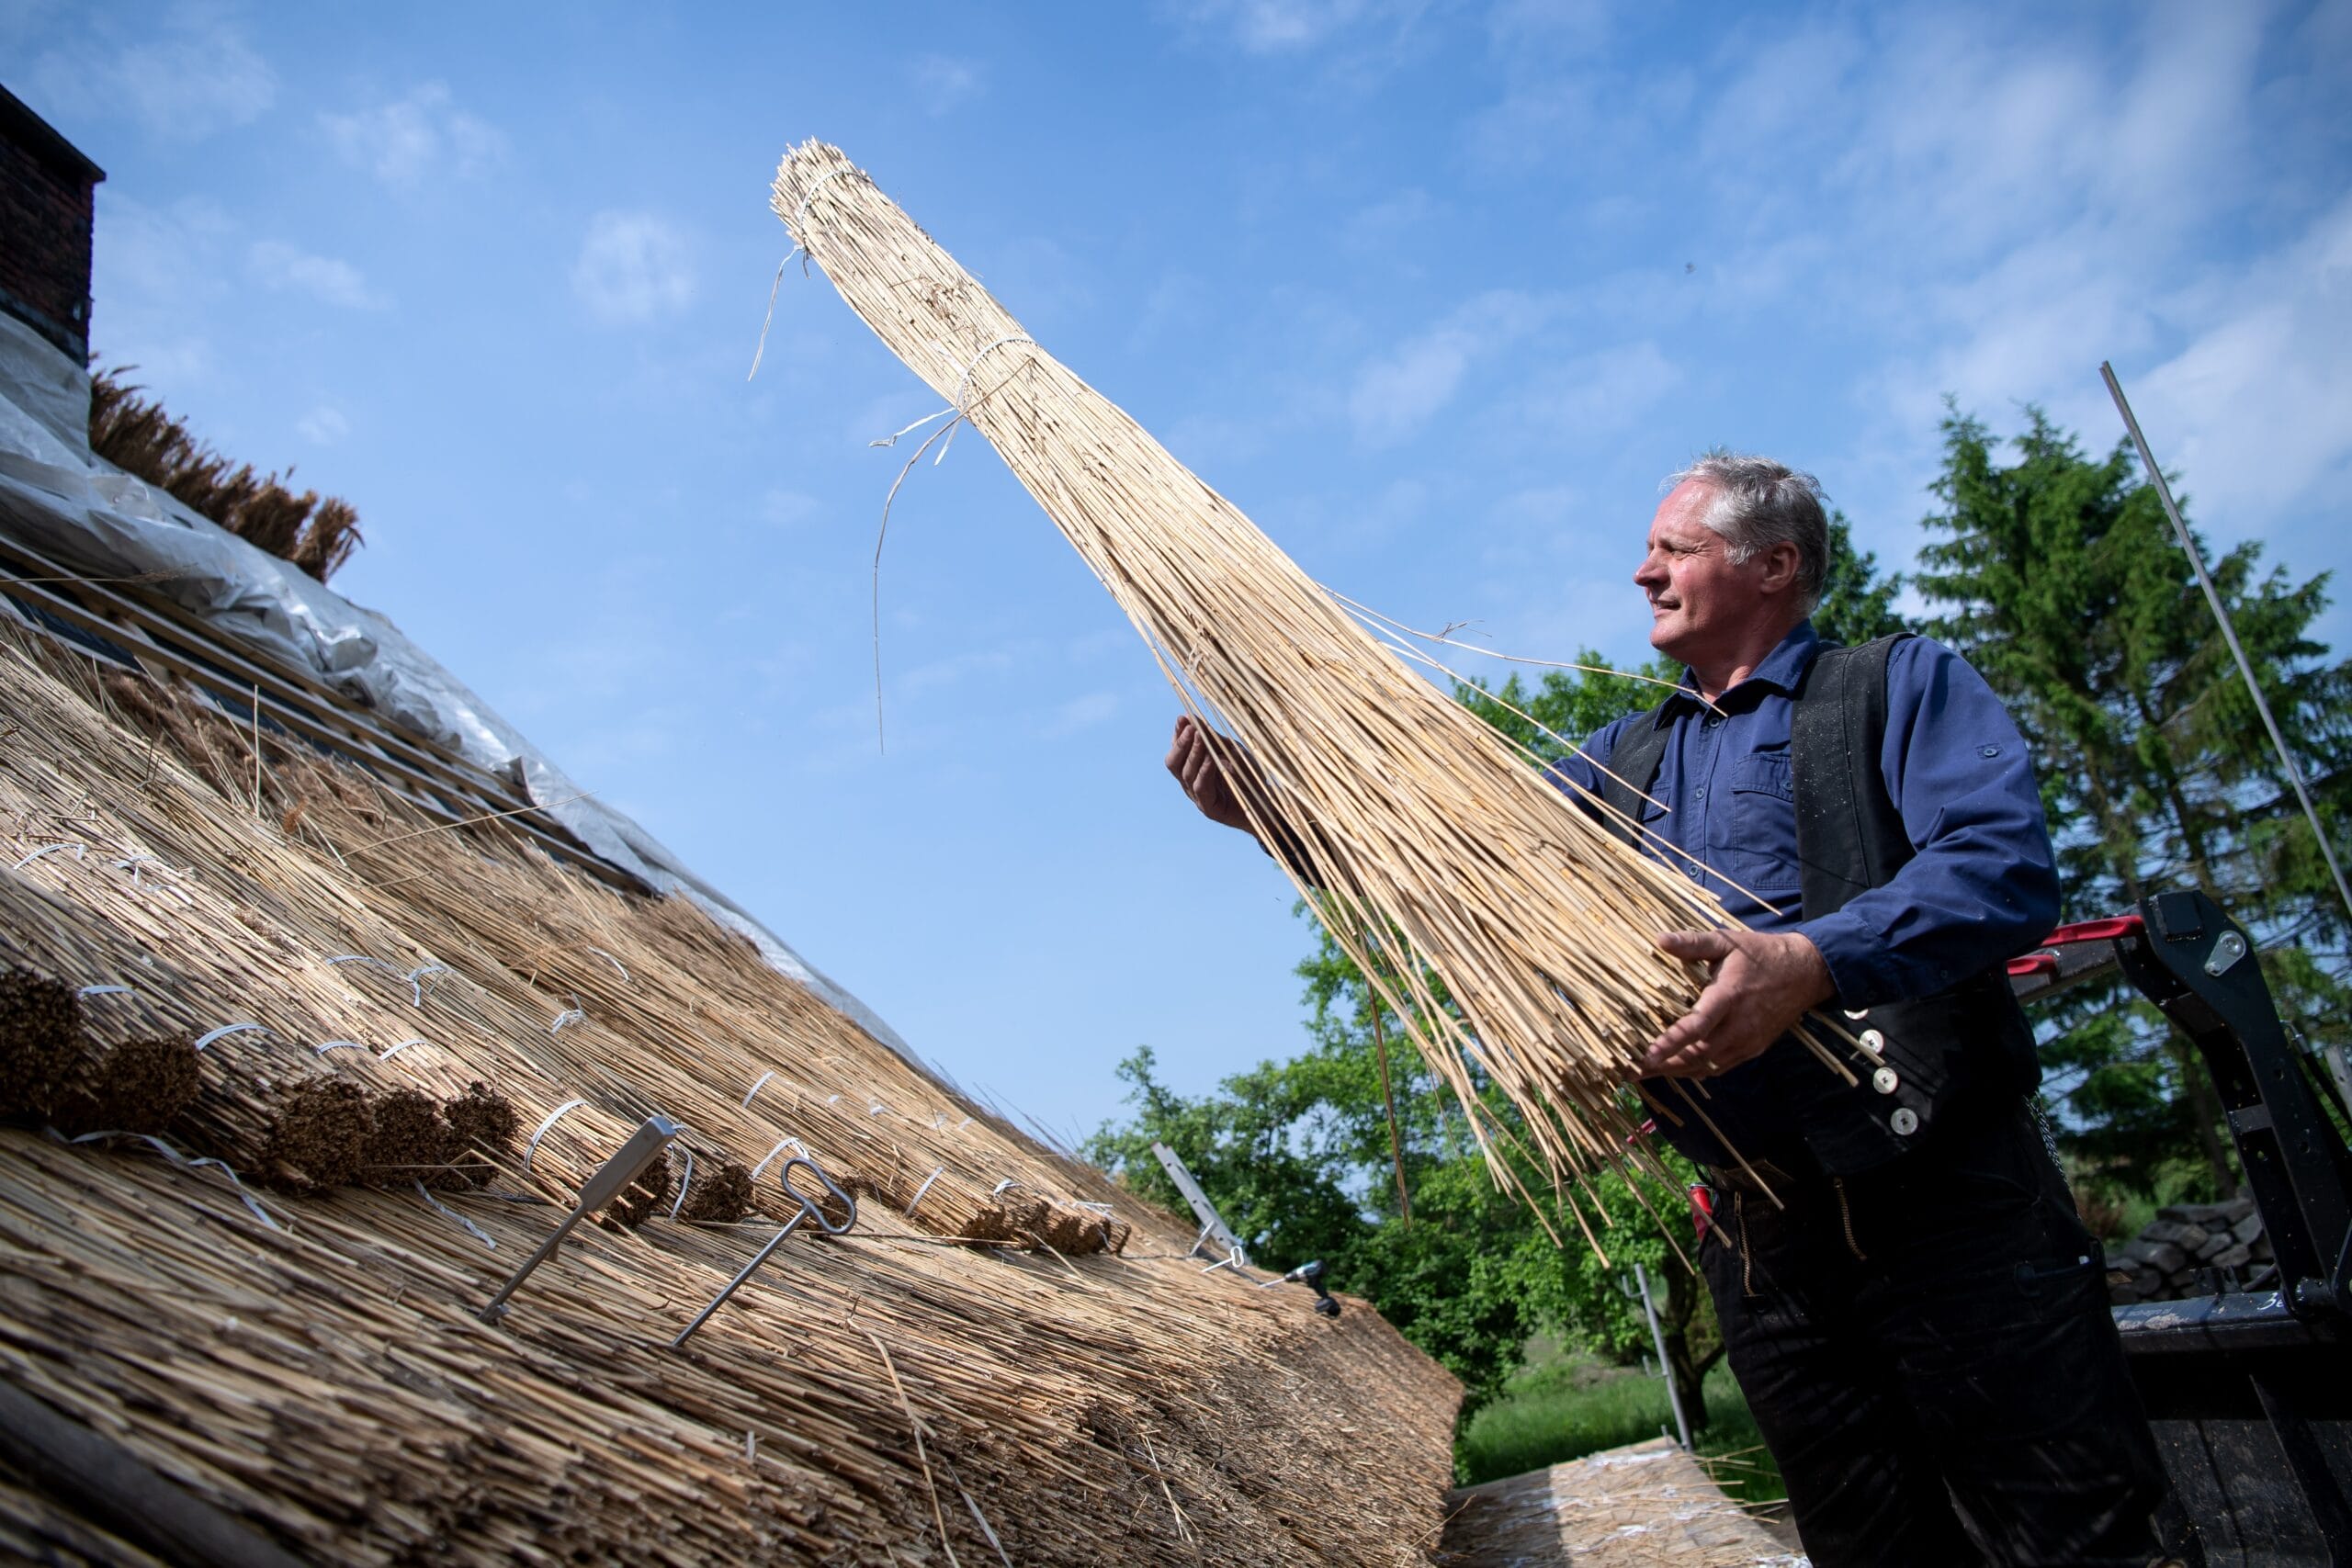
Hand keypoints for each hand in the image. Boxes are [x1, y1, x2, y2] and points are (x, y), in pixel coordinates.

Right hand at [1165, 715, 1263, 836]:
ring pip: (1186, 773)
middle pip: (1173, 763)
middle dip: (1180, 744)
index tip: (1183, 718)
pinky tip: (1210, 758)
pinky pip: (1201, 787)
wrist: (1268, 802)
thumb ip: (1211, 738)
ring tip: (1199, 736)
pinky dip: (1204, 771)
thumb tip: (1190, 717)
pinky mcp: (1209, 808)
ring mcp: (1198, 797)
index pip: (1177, 750)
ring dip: (1193, 753)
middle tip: (1189, 728)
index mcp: (1193, 767)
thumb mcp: (1231, 750)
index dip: (1178, 734)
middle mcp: (1191, 782)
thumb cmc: (1249, 774)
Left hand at [1640, 928, 1834, 1079]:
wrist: (1805, 974)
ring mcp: (1748, 1042)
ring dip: (1675, 1071)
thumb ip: (1693, 943)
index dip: (1672, 1042)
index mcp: (1729, 996)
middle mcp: (1739, 1025)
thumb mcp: (1727, 942)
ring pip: (1706, 1066)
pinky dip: (1695, 1071)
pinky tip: (1674, 1069)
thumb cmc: (1760, 954)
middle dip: (1662, 1065)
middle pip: (1697, 1055)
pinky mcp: (1753, 1050)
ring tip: (1643, 1074)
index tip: (1647, 1055)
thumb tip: (1660, 940)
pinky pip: (1720, 1068)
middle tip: (1629, 1070)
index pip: (1698, 1026)